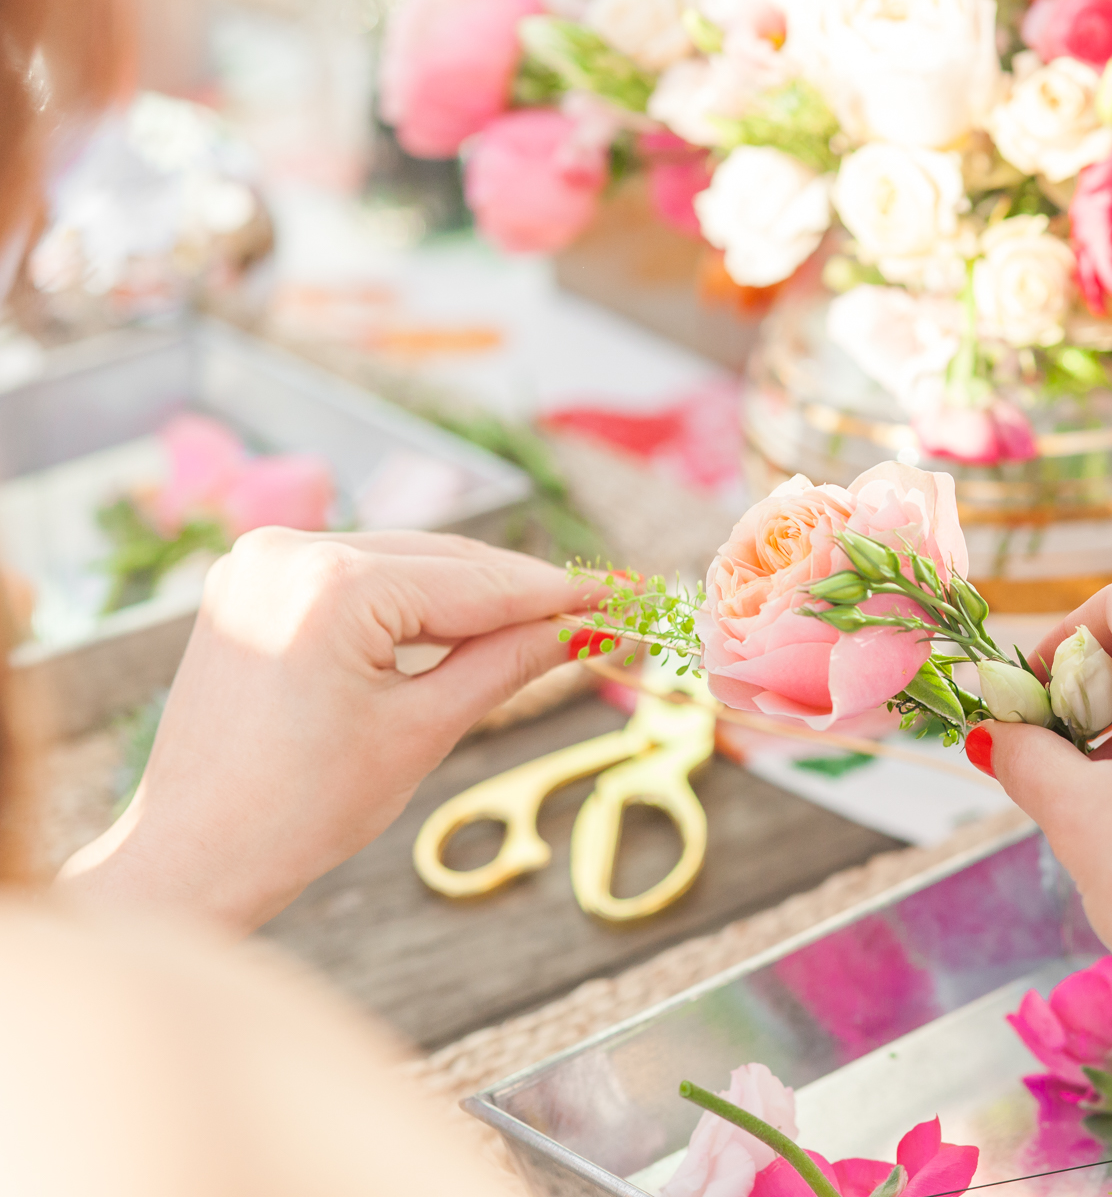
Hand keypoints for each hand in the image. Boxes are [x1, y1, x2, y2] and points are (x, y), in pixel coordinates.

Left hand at [58, 530, 595, 931]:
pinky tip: (467, 625)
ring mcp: (261, 560)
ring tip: (548, 623)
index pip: (475, 583)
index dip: (558, 595)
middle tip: (601, 611)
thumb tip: (586, 629)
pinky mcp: (250, 580)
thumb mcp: (423, 731)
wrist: (191, 856)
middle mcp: (289, 551)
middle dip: (521, 592)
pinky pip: (359, 577)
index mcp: (330, 587)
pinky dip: (413, 601)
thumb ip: (507, 663)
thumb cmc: (301, 812)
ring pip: (404, 563)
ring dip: (471, 595)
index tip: (623, 597)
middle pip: (443, 561)